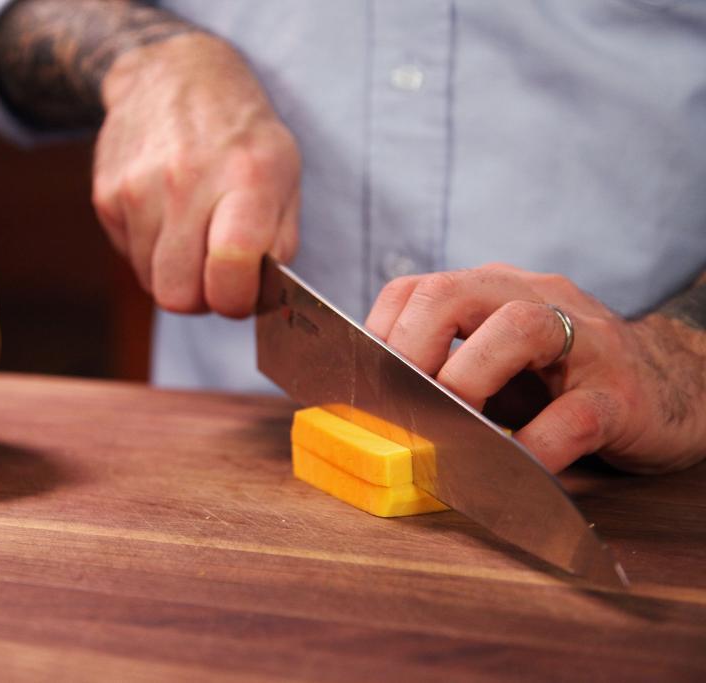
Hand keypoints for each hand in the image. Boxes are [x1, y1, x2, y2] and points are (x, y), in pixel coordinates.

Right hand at [93, 33, 300, 316]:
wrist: (174, 74)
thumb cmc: (241, 135)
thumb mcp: (285, 173)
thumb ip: (280, 242)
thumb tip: (260, 298)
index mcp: (246, 177)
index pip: (230, 267)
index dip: (236, 299)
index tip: (242, 293)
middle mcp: (187, 180)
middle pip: (180, 295)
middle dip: (202, 300)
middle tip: (216, 276)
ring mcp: (138, 188)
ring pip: (152, 283)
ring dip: (176, 274)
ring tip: (194, 235)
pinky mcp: (106, 195)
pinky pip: (130, 258)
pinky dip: (151, 251)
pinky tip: (167, 215)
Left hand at [364, 263, 705, 473]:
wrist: (676, 387)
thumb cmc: (563, 380)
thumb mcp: (498, 360)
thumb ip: (445, 367)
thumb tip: (370, 409)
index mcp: (495, 292)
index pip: (418, 287)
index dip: (381, 331)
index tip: (364, 381)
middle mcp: (537, 301)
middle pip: (455, 291)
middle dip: (413, 347)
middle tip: (401, 401)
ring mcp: (585, 344)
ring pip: (521, 328)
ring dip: (468, 379)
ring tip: (453, 424)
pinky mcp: (623, 396)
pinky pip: (575, 415)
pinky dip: (535, 445)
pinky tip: (512, 467)